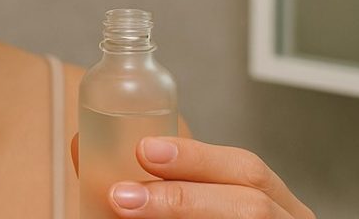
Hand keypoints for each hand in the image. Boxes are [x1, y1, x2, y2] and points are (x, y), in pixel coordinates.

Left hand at [71, 134, 314, 217]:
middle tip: (122, 196)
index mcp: (275, 204)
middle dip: (184, 196)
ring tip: (124, 209)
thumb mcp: (191, 202)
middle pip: (251, 203)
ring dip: (183, 215)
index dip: (196, 156)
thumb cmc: (206, 218)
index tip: (142, 150)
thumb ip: (150, 185)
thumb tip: (83, 147)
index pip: (246, 169)